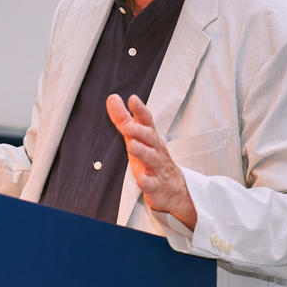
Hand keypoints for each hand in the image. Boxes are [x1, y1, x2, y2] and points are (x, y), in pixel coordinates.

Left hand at [107, 93, 196, 229]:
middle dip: (139, 131)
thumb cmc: (151, 156)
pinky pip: (152, 184)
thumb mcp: (137, 137)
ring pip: (151, 158)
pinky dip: (147, 181)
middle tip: (127, 126)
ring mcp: (157, 167)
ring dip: (142, 152)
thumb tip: (112, 98)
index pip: (147, 121)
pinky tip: (141, 179)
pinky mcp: (156, 186)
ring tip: (132, 145)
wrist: (174, 188)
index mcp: (150, 136)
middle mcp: (155, 149)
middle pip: (149, 138)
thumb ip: (124, 118)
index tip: (133, 99)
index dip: (140, 110)